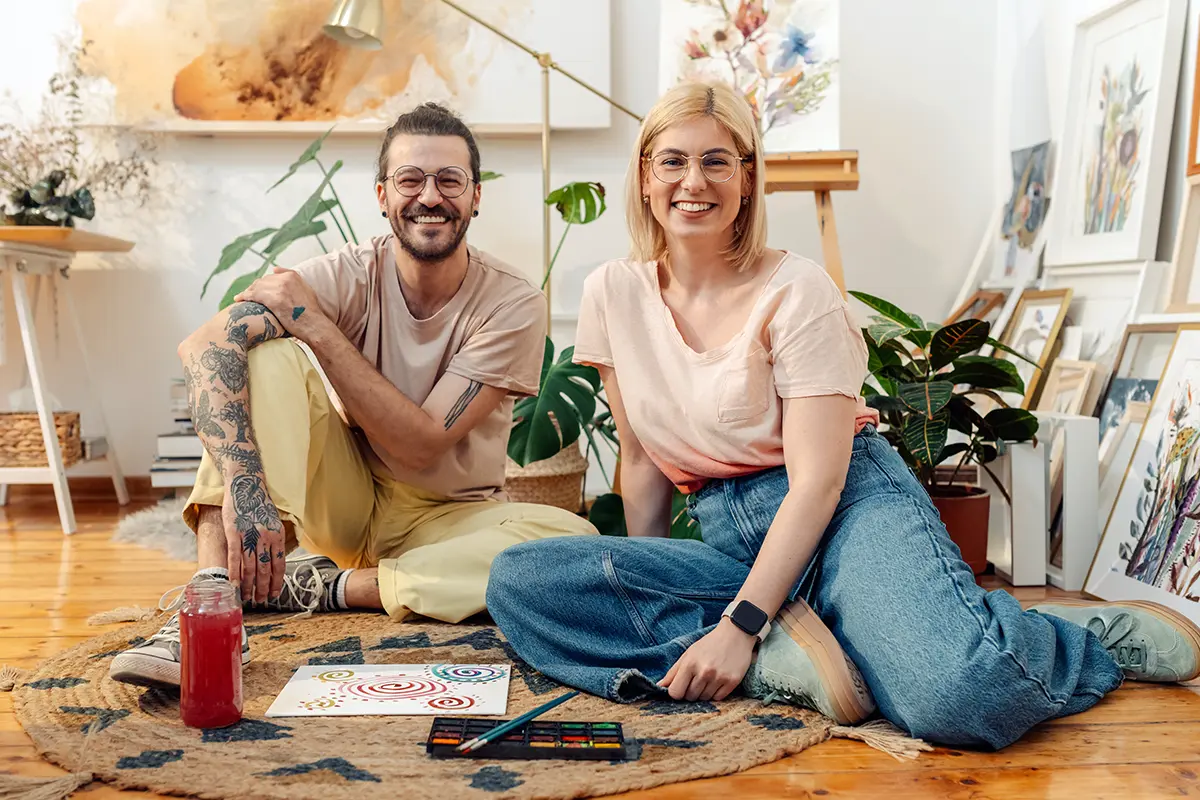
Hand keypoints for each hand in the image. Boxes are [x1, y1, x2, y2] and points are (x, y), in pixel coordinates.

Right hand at [222, 473, 285, 603]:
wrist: (246, 484)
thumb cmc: (260, 505)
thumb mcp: (274, 521)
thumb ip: (274, 540)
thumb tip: (274, 561)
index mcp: (277, 536)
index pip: (279, 565)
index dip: (276, 582)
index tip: (274, 594)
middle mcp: (265, 537)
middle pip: (265, 569)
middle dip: (263, 588)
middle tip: (261, 601)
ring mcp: (249, 536)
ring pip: (250, 567)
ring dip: (249, 585)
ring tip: (248, 597)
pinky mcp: (233, 533)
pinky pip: (234, 557)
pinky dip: (234, 573)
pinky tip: (234, 585)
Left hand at [235, 267, 327, 341]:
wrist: (314, 325)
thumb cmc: (311, 313)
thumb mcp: (306, 290)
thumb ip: (292, 279)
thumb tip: (275, 268)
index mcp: (292, 275)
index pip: (272, 276)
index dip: (263, 283)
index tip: (258, 289)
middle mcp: (285, 279)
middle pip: (262, 281)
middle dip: (254, 287)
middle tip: (246, 295)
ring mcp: (278, 288)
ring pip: (256, 287)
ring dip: (247, 292)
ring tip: (241, 298)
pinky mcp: (272, 299)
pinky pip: (253, 295)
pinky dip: (244, 297)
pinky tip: (239, 300)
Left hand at [658, 618, 756, 701]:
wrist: (735, 635)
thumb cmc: (709, 644)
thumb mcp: (688, 654)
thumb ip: (673, 672)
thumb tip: (659, 687)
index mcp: (690, 664)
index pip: (675, 693)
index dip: (676, 692)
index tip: (681, 687)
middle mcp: (704, 672)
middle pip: (690, 697)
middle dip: (690, 692)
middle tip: (697, 679)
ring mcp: (719, 678)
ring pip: (704, 699)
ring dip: (704, 693)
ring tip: (708, 678)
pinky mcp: (732, 682)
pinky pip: (718, 698)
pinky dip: (716, 693)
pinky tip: (718, 681)